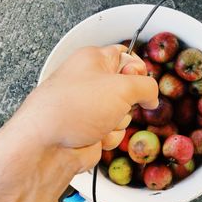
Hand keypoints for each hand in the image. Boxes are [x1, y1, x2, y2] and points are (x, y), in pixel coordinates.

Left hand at [17, 45, 158, 171]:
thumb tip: (152, 96)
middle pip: (128, 88)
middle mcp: (91, 81)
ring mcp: (91, 107)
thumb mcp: (123, 87)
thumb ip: (147, 86)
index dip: (137, 68)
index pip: (125, 56)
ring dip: (119, 120)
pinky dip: (110, 135)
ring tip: (101, 121)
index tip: (138, 79)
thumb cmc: (77, 107)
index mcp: (93, 60)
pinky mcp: (92, 129)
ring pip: (124, 112)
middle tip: (116, 103)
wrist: (49, 145)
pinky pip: (115, 130)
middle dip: (129, 100)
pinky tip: (95, 135)